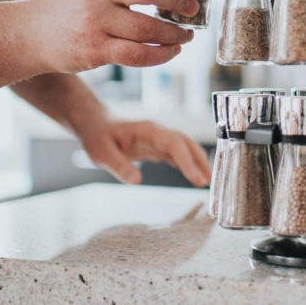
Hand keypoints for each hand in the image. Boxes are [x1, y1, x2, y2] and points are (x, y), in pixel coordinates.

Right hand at [27, 0, 211, 72]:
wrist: (30, 33)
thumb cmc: (73, 4)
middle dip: (181, 1)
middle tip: (194, 11)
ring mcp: (94, 20)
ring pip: (148, 28)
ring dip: (175, 34)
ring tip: (185, 36)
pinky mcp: (94, 50)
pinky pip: (138, 55)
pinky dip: (162, 55)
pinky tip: (171, 52)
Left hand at [77, 118, 212, 186]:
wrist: (95, 124)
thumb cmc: (98, 136)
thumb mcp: (101, 153)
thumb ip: (119, 166)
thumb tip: (137, 181)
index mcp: (148, 131)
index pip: (174, 144)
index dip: (187, 161)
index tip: (196, 178)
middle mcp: (158, 132)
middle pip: (187, 143)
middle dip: (200, 161)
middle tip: (210, 182)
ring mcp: (159, 139)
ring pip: (185, 148)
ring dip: (198, 162)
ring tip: (208, 181)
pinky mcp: (157, 146)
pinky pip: (177, 154)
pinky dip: (188, 163)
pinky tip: (195, 175)